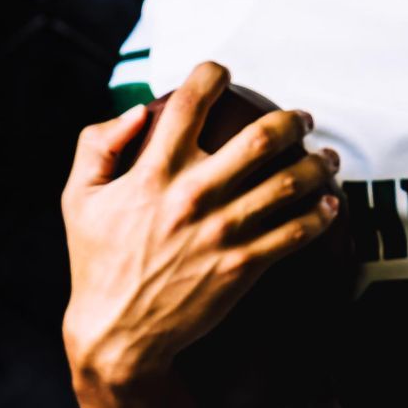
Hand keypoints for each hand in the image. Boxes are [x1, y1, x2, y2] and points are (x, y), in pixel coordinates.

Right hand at [60, 61, 340, 384]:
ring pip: (289, 183)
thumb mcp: (78, 197)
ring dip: (318, 163)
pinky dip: (320, 214)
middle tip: (303, 119)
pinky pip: (295, 233)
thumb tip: (133, 111)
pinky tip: (329, 205)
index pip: (189, 103)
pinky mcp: (243, 264)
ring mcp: (222, 230)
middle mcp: (192, 195)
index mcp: (153, 172)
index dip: (212, 75)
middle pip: (260, 138)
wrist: (117, 333)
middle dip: (291, 120)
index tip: (224, 74)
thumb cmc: (98, 260)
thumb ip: (97, 145)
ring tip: (327, 158)